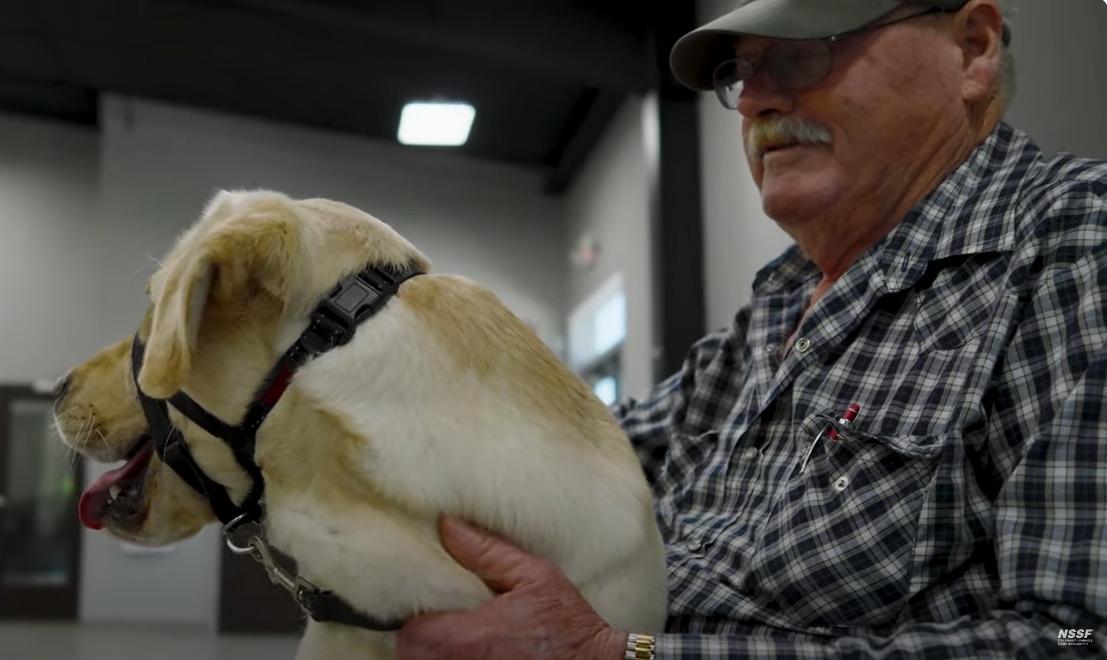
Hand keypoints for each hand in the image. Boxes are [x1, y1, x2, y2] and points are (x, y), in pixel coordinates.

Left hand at [396, 516, 628, 659]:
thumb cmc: (567, 624)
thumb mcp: (534, 576)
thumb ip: (486, 552)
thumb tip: (448, 526)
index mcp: (473, 637)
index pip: (411, 632)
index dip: (416, 616)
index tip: (431, 603)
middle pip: (412, 653)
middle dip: (421, 634)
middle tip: (444, 617)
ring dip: (434, 649)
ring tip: (458, 632)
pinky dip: (449, 658)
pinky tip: (473, 648)